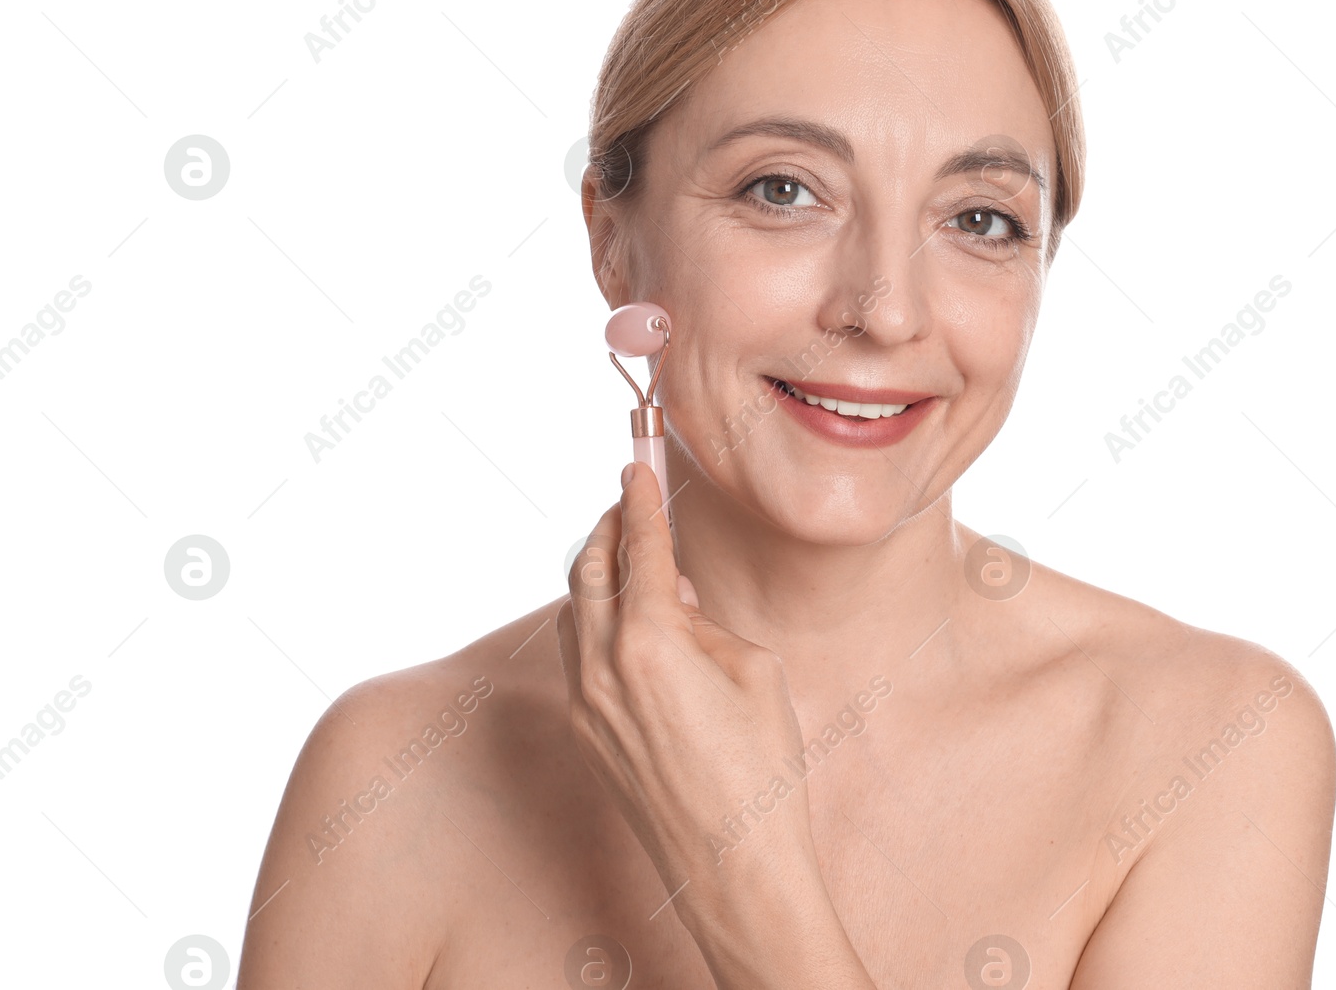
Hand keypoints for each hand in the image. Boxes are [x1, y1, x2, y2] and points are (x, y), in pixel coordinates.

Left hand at [555, 462, 816, 909]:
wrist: (734, 866)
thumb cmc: (761, 769)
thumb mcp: (754, 671)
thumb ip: (705, 622)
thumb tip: (673, 599)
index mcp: (650, 642)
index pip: (639, 549)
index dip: (640, 502)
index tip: (636, 469)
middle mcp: (603, 669)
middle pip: (588, 570)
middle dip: (607, 528)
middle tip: (627, 501)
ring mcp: (586, 705)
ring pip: (574, 613)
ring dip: (596, 575)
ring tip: (630, 559)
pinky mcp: (586, 735)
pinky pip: (577, 657)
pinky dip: (594, 623)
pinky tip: (629, 625)